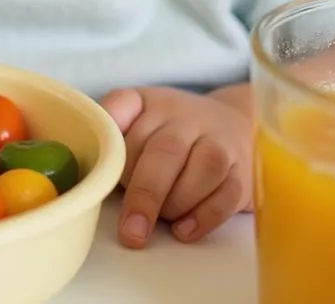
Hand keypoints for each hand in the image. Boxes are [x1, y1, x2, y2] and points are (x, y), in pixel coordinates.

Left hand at [98, 85, 252, 248]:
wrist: (235, 124)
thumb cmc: (172, 132)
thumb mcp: (139, 119)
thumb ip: (113, 136)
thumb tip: (92, 174)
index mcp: (149, 102)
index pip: (123, 106)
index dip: (112, 134)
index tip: (103, 166)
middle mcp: (184, 117)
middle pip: (165, 149)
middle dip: (146, 193)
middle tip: (131, 230)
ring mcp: (218, 141)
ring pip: (204, 167)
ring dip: (179, 202)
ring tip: (164, 221)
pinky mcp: (243, 171)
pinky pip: (229, 193)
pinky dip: (206, 216)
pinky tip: (184, 230)